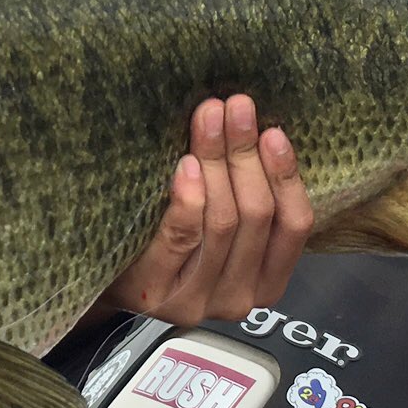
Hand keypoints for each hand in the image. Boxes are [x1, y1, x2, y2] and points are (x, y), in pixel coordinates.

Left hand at [97, 95, 313, 325]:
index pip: (294, 225)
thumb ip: (245, 197)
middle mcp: (240, 298)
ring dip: (218, 162)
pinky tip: (187, 165)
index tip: (273, 131)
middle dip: (246, 154)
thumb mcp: (221, 228)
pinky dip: (189, 197)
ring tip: (209, 120)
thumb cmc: (171, 245)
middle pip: (256, 215)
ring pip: (222, 221)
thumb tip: (256, 128)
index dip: (286, 175)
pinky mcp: (159, 293)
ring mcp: (200, 300)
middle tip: (235, 108)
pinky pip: (182, 237)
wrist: (112, 279)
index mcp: (268, 281)